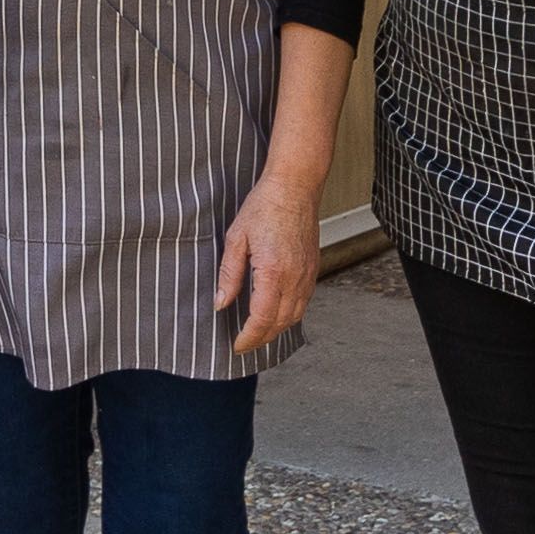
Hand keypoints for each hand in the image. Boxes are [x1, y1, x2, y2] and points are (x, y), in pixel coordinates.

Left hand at [215, 172, 321, 355]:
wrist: (295, 187)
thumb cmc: (264, 207)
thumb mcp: (236, 238)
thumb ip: (229, 273)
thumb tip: (221, 302)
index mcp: (273, 272)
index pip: (261, 319)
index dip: (248, 338)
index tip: (236, 346)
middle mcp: (294, 278)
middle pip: (280, 323)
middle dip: (261, 339)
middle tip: (244, 344)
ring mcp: (307, 275)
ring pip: (295, 316)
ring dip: (276, 329)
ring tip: (258, 333)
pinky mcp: (313, 269)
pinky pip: (303, 302)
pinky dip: (289, 314)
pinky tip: (276, 312)